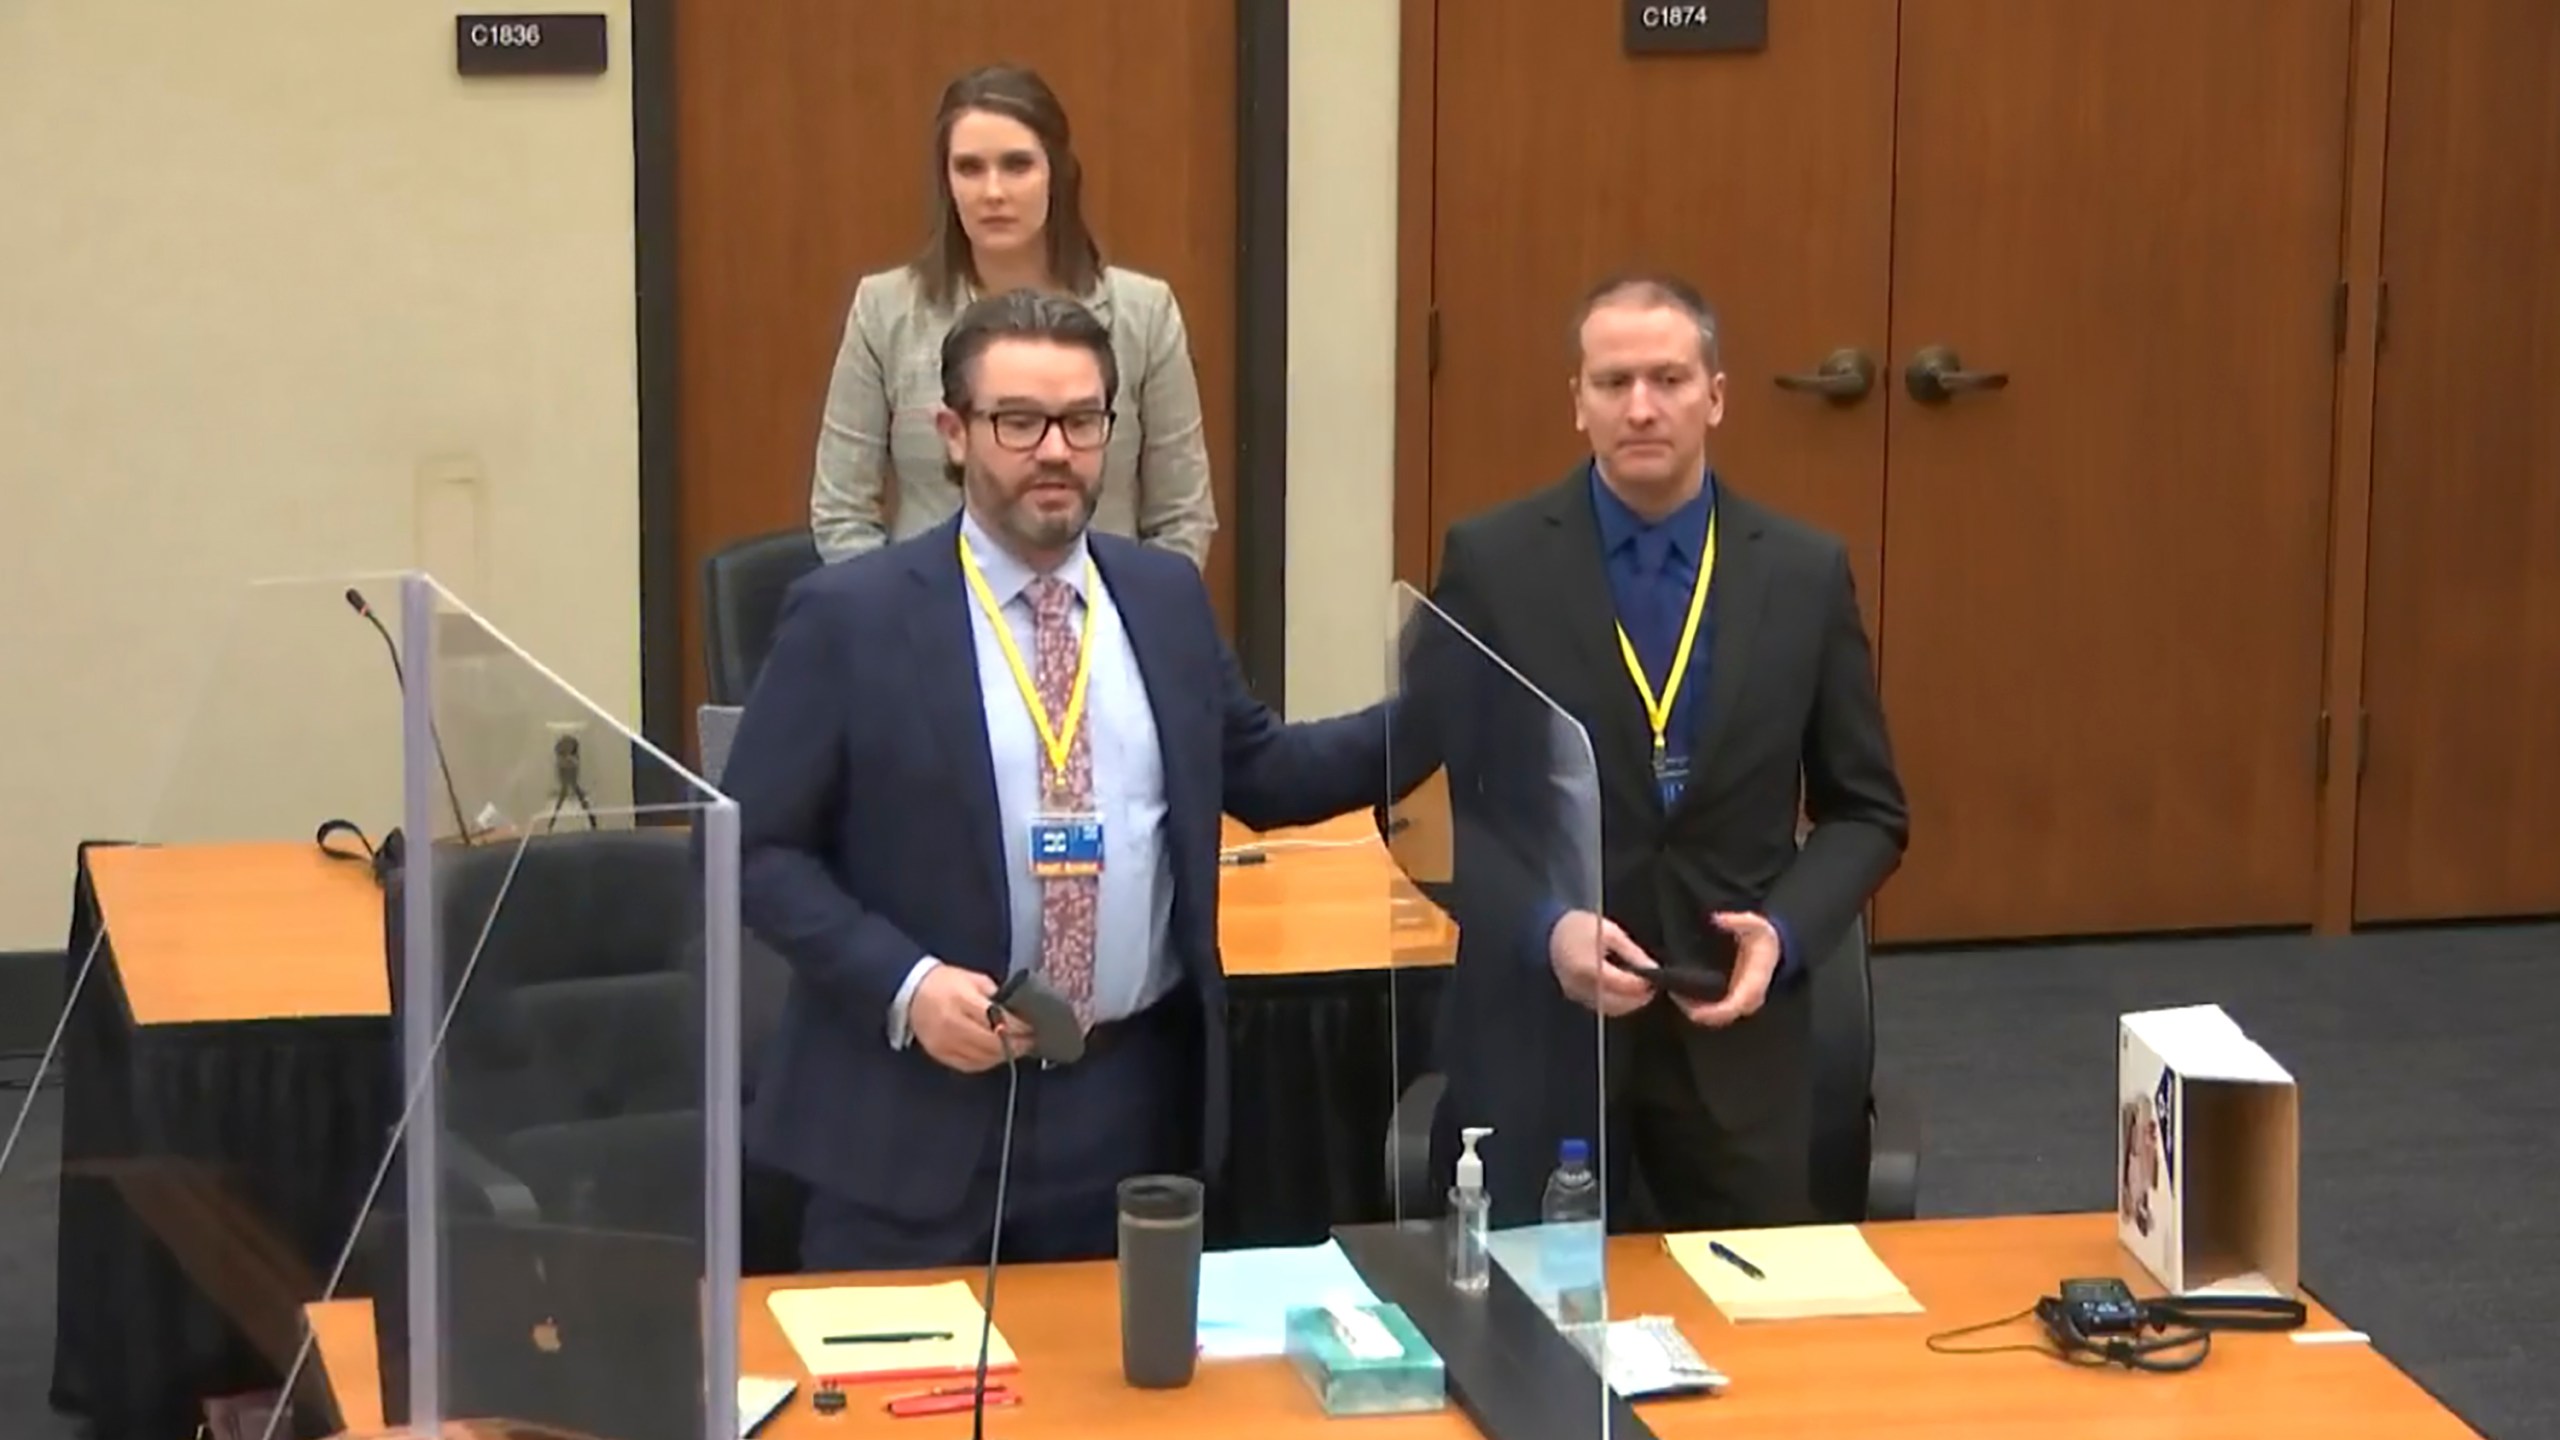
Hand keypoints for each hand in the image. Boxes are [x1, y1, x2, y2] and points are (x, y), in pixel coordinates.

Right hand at [908, 965, 1032, 1073]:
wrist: (911, 991)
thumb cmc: (946, 982)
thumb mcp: (974, 980)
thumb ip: (996, 995)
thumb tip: (1017, 1012)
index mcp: (962, 1000)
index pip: (997, 1019)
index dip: (1018, 1027)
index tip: (1031, 1027)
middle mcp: (952, 1024)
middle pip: (991, 1042)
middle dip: (1015, 1044)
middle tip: (1030, 1042)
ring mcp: (945, 1042)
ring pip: (982, 1057)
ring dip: (1003, 1055)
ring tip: (1017, 1049)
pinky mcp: (939, 1054)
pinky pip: (968, 1065)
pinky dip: (986, 1062)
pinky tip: (996, 1056)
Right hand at [1546, 909, 1661, 1017]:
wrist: (1548, 932)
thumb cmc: (1578, 927)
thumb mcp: (1609, 932)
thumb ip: (1631, 952)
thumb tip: (1651, 967)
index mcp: (1589, 967)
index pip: (1623, 984)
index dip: (1642, 984)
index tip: (1656, 978)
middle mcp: (1581, 986)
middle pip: (1618, 1002)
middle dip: (1638, 997)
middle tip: (1652, 986)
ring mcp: (1576, 994)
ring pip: (1611, 1008)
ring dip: (1629, 1002)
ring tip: (1641, 989)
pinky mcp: (1575, 997)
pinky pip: (1601, 1005)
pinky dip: (1616, 1001)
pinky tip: (1624, 991)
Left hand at [1672, 912, 1779, 1027]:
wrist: (1776, 948)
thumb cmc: (1765, 938)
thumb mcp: (1757, 925)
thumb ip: (1739, 921)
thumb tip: (1718, 919)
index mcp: (1753, 983)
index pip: (1733, 1006)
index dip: (1713, 1012)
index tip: (1694, 1011)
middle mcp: (1748, 998)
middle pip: (1721, 1017)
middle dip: (1698, 1013)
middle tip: (1675, 997)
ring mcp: (1740, 1000)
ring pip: (1717, 1017)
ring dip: (1696, 1011)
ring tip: (1674, 994)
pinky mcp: (1733, 998)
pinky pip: (1715, 1011)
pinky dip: (1699, 1008)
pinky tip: (1682, 995)